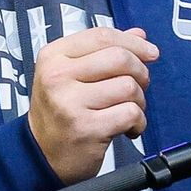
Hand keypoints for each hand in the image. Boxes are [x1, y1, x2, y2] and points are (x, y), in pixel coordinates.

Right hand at [28, 26, 159, 183]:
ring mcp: (69, 103)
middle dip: (140, 72)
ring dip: (138, 101)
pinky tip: (126, 128)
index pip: (102, 36)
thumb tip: (139, 34)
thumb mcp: (72, 75)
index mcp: (54, 57)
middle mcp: (57, 77)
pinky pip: (131, 113)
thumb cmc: (60, 113)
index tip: (149, 52)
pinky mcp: (86, 128)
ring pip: (129, 86)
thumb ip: (103, 51)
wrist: (40, 156)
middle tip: (137, 87)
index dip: (133, 42)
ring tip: (125, 111)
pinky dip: (138, 122)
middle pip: (120, 58)